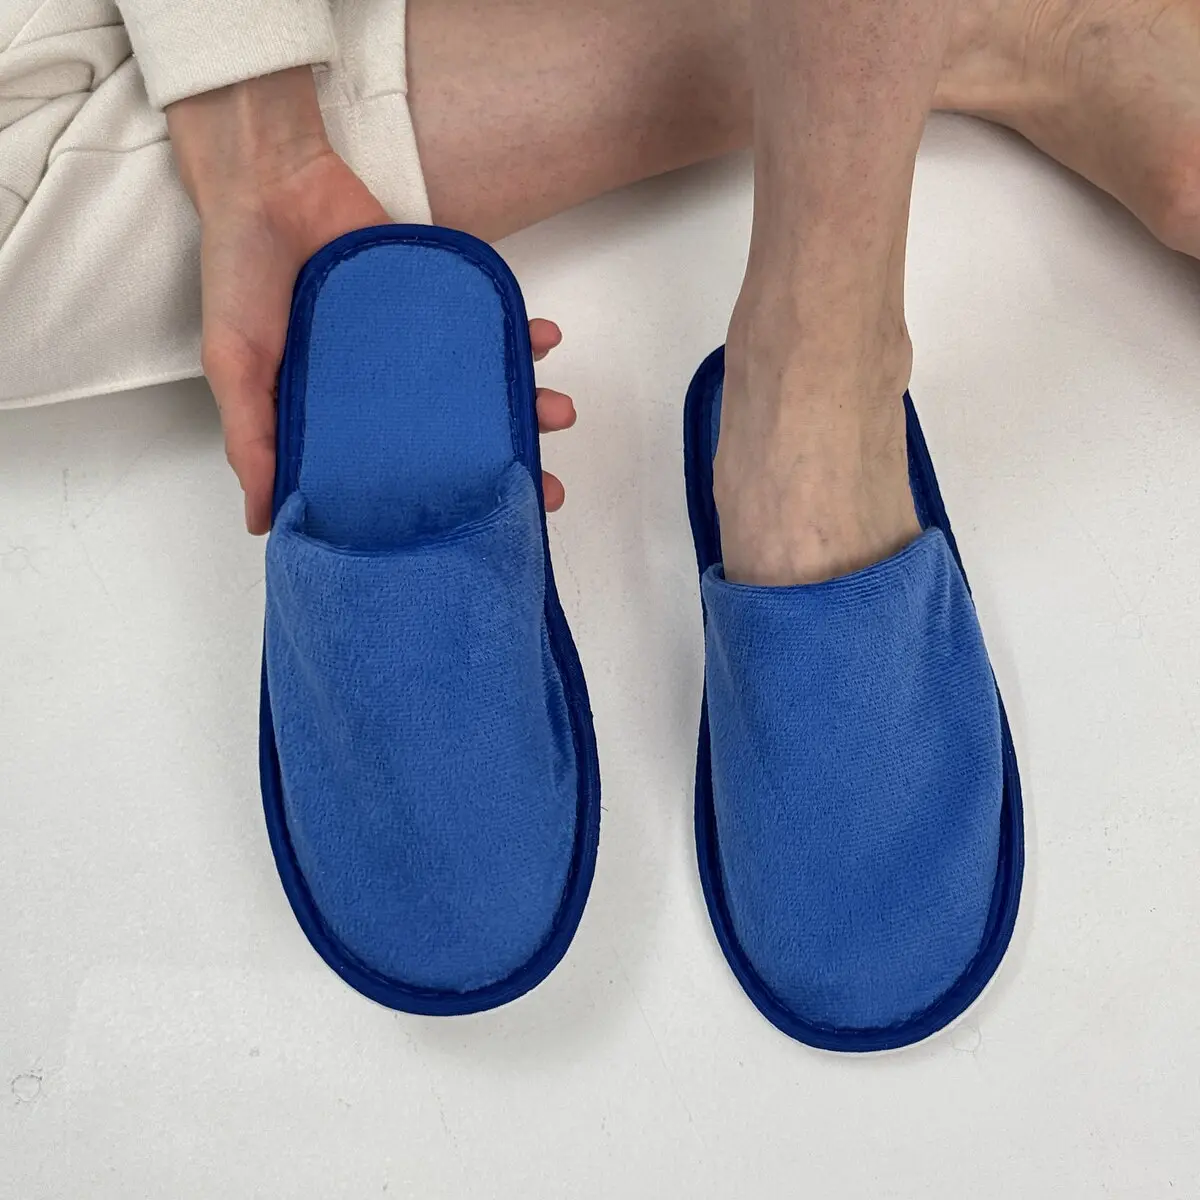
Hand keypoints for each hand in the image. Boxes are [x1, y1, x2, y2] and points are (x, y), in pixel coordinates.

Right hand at [167, 69, 573, 532]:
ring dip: (529, 404)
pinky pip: (489, 325)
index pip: (398, 478)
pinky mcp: (440, 302)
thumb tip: (266, 526)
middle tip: (546, 490)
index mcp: (340, 422)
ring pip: (484, 390)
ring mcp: (418, 351)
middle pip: (456, 443)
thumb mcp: (235, 368)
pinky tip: (546, 340)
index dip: (438, 505)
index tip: (481, 534)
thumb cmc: (241, 279)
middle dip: (505, 467)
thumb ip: (253, 443)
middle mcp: (386, 395)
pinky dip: (523, 335)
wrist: (269, 181)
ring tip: (560, 413)